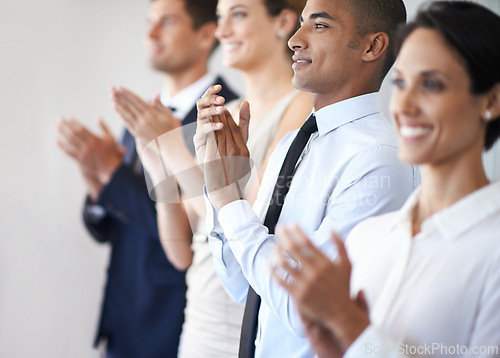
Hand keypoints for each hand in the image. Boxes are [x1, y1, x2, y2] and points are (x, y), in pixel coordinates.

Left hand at [56, 117, 124, 184]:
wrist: (110, 169)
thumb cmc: (111, 152)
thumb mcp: (111, 138)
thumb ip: (104, 127)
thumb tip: (97, 117)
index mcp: (95, 140)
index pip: (82, 129)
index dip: (74, 123)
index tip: (67, 117)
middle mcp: (88, 146)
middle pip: (74, 134)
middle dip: (65, 126)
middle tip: (58, 119)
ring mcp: (83, 153)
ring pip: (70, 142)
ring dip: (62, 133)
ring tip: (55, 126)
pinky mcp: (80, 160)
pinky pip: (69, 152)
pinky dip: (62, 147)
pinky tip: (56, 141)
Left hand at [111, 87, 181, 144]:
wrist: (169, 146)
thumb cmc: (170, 129)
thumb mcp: (168, 115)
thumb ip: (160, 105)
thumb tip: (155, 95)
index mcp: (151, 113)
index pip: (136, 100)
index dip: (127, 93)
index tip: (119, 87)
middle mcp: (144, 119)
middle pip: (129, 105)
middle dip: (119, 96)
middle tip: (111, 88)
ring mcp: (139, 126)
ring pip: (126, 112)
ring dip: (117, 104)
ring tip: (110, 96)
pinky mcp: (137, 133)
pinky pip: (126, 121)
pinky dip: (120, 114)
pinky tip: (115, 108)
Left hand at [194, 85, 251, 209]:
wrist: (226, 195)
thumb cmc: (235, 178)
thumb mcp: (244, 160)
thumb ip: (243, 141)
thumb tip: (246, 127)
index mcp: (244, 150)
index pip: (235, 127)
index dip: (227, 116)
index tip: (221, 109)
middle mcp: (236, 151)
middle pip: (226, 126)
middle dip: (219, 113)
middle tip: (212, 104)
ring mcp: (226, 154)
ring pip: (218, 129)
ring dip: (212, 118)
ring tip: (206, 111)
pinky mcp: (214, 157)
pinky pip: (210, 138)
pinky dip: (207, 128)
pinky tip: (201, 123)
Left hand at [272, 224, 369, 352]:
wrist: (342, 313)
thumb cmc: (344, 286)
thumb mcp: (347, 264)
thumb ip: (340, 245)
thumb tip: (332, 229)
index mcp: (325, 263)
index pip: (306, 241)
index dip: (296, 231)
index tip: (291, 224)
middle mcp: (314, 272)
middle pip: (293, 249)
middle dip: (284, 236)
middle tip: (279, 228)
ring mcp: (305, 284)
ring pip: (284, 264)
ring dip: (276, 252)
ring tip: (274, 246)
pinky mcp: (298, 296)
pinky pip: (281, 281)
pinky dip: (273, 271)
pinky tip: (270, 264)